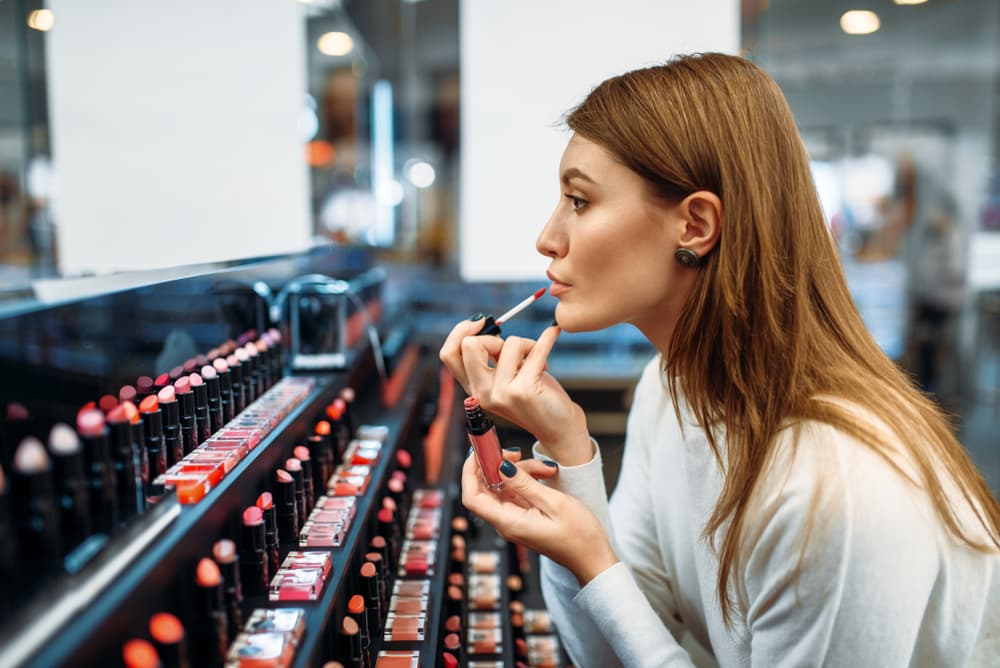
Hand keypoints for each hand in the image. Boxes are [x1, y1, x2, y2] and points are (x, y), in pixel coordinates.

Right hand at [439, 318, 590, 463]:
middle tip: (514, 349)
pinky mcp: (524, 391)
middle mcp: (483, 393)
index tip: (480, 321)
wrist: (560, 429)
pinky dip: (547, 338)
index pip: (449, 354)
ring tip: (537, 360)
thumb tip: (486, 325)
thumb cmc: (536, 397)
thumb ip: (492, 358)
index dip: (460, 331)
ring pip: (509, 343)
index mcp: (474, 388)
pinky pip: (535, 350)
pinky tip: (553, 333)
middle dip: (494, 337)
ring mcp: (502, 393)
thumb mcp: (507, 378)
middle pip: (469, 345)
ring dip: (528, 344)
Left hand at [462, 450, 618, 585]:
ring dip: (521, 471)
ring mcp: (514, 519)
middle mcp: (506, 522)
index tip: (478, 452)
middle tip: (515, 452)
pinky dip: (528, 479)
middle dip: (497, 466)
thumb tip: (501, 467)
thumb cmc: (579, 536)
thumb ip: (525, 484)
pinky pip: (516, 492)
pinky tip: (545, 474)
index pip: (472, 498)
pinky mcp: (524, 515)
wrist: (593, 557)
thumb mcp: (554, 504)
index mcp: (509, 523)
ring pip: (504, 486)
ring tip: (547, 468)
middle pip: (486, 488)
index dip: (469, 473)